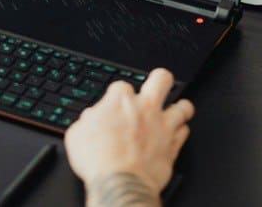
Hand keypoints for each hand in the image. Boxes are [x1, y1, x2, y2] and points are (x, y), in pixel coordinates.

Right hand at [64, 68, 193, 202]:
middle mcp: (145, 108)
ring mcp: (163, 125)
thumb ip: (86, 122)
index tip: (115, 103)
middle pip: (162, 79)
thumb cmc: (99, 161)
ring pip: (183, 106)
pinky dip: (180, 132)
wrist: (120, 183)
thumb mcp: (77, 136)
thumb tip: (89, 119)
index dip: (118, 94)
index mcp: (121, 101)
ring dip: (179, 107)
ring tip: (174, 110)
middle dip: (160, 79)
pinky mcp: (173, 145)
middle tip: (156, 85)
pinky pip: (184, 131)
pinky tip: (175, 135)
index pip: (122, 85)